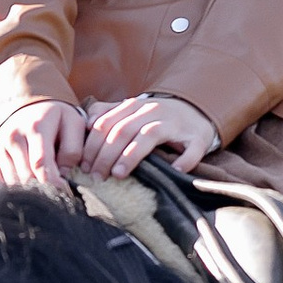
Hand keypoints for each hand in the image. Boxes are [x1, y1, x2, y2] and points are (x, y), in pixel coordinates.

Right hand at [0, 101, 89, 191]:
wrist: (27, 108)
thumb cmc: (55, 120)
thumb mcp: (73, 123)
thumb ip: (73, 149)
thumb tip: (64, 174)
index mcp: (36, 127)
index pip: (41, 163)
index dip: (53, 183)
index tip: (64, 190)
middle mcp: (13, 136)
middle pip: (26, 177)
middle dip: (42, 189)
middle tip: (53, 190)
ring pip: (11, 183)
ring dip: (27, 191)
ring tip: (40, 186)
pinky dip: (7, 191)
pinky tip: (21, 186)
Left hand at [78, 90, 221, 179]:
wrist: (196, 112)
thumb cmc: (158, 118)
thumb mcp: (132, 111)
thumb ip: (108, 114)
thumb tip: (86, 124)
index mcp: (135, 106)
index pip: (107, 123)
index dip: (92, 145)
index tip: (84, 166)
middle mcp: (154, 111)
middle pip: (123, 130)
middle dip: (105, 154)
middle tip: (96, 176)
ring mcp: (176, 124)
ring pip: (149, 135)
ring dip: (131, 155)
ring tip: (119, 174)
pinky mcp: (198, 138)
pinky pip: (192, 149)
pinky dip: (184, 160)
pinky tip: (175, 170)